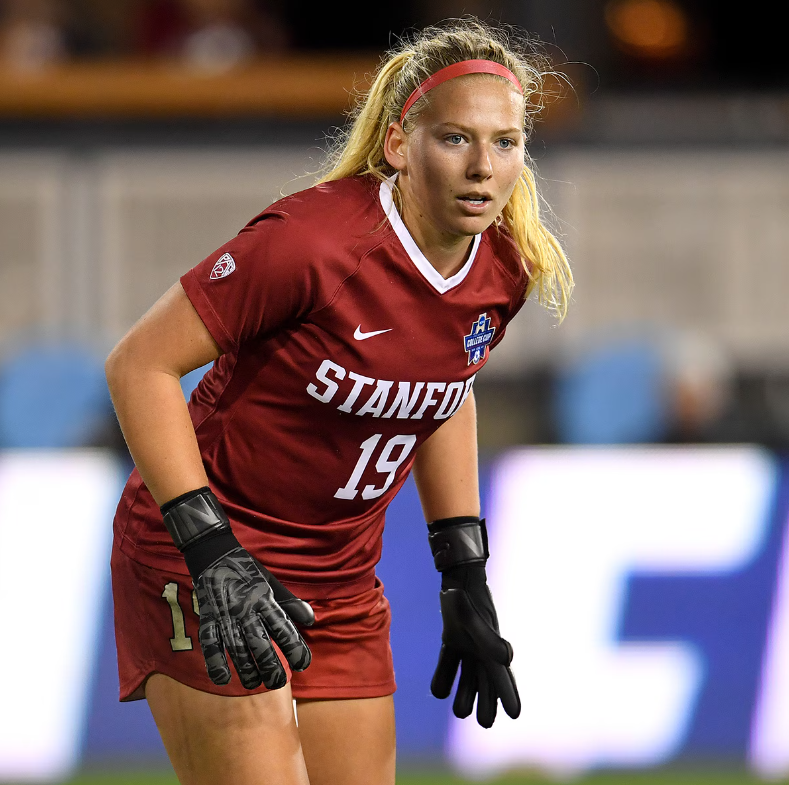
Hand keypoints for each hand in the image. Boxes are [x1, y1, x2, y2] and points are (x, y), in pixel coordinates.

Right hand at [161, 487, 312, 689]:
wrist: (214, 553)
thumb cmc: (247, 570)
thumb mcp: (272, 583)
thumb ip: (291, 603)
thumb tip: (312, 620)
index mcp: (264, 598)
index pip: (283, 627)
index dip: (295, 647)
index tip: (303, 663)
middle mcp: (246, 608)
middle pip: (260, 644)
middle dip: (271, 666)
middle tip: (279, 682)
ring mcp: (225, 614)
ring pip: (237, 648)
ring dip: (247, 669)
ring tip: (256, 684)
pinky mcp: (208, 617)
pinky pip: (210, 644)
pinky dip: (215, 663)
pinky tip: (223, 679)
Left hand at [427, 516, 519, 727]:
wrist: (458, 577)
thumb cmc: (469, 598)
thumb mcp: (477, 620)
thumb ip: (489, 640)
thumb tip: (507, 659)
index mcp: (492, 649)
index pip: (503, 678)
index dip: (509, 696)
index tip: (515, 715)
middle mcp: (482, 649)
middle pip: (487, 682)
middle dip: (487, 702)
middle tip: (484, 721)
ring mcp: (468, 645)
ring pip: (469, 676)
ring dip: (466, 692)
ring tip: (460, 711)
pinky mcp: (452, 639)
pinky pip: (449, 662)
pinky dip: (445, 676)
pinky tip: (438, 689)